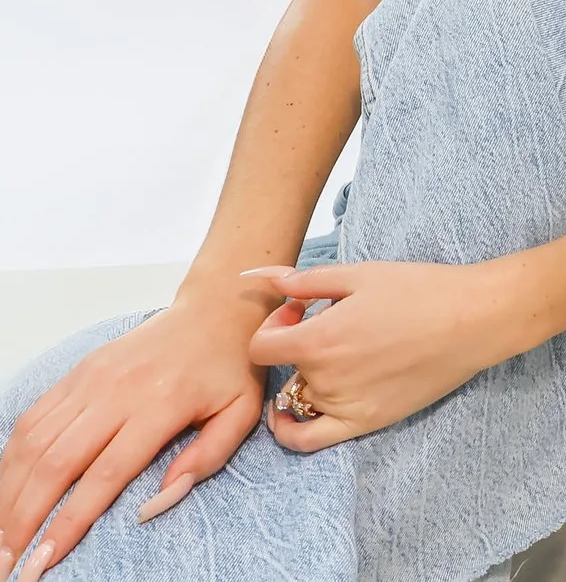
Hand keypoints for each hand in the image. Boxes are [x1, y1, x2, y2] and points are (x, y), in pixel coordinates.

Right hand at [0, 289, 269, 574]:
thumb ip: (208, 458)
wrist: (214, 310)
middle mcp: (117, 390)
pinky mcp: (76, 373)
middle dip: (24, 518)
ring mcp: (90, 379)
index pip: (106, 474)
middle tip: (7, 563)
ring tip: (0, 537)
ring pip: (33, 442)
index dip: (70, 521)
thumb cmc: (230, 368)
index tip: (45, 560)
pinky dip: (11, 459)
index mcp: (161, 404)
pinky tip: (6, 491)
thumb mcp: (241, 413)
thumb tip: (155, 504)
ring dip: (9, 494)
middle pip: (56, 463)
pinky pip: (32, 419)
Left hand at [244, 261, 509, 451]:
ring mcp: (345, 405)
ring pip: (300, 396)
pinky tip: (293, 414)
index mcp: (318, 340)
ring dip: (308, 375)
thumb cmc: (421, 290)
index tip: (299, 312)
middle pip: (285, 368)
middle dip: (298, 343)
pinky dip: (291, 431)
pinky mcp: (367, 421)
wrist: (474, 320)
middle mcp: (325, 378)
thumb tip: (257, 276)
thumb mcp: (360, 275)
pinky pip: (310, 439)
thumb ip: (304, 280)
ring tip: (344, 352)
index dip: (273, 325)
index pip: (260, 346)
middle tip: (333, 323)